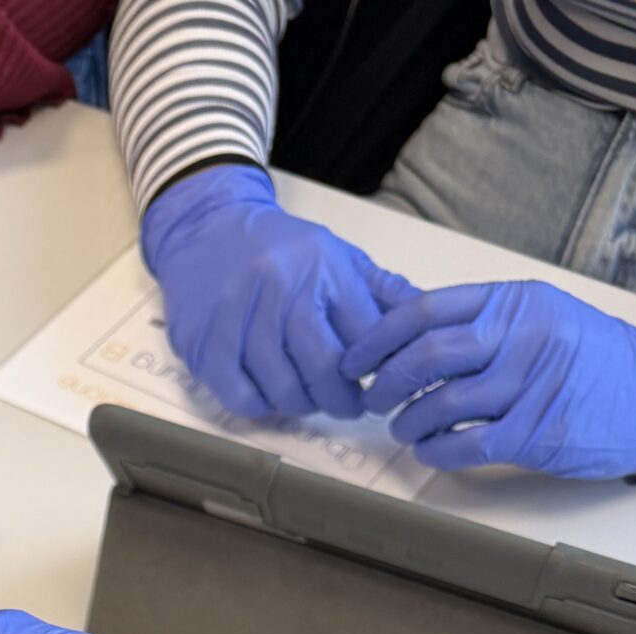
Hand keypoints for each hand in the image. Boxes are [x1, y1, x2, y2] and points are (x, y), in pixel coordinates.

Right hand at [142, 163, 409, 419]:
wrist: (207, 227)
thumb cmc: (277, 248)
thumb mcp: (334, 255)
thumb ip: (378, 291)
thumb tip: (428, 317)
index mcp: (324, 270)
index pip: (365, 338)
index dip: (376, 370)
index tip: (376, 384)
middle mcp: (283, 291)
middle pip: (325, 371)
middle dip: (342, 399)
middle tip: (346, 405)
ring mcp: (241, 319)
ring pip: (284, 390)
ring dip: (301, 404)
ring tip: (307, 397)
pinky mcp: (206, 343)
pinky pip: (242, 396)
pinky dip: (260, 405)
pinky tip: (269, 393)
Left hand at [342, 283, 635, 476]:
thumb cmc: (591, 357)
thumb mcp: (538, 316)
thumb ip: (480, 321)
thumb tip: (408, 330)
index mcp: (515, 302)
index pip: (427, 310)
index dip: (379, 338)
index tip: (356, 358)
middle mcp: (520, 337)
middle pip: (426, 355)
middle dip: (385, 383)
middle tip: (373, 399)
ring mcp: (528, 385)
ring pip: (440, 404)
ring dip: (408, 422)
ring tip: (404, 428)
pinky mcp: (534, 432)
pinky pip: (465, 445)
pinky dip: (435, 451)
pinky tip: (430, 450)